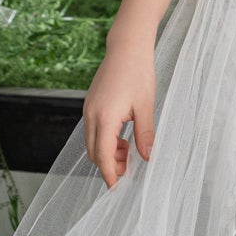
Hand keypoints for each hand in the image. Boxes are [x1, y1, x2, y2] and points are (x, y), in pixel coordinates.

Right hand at [82, 43, 156, 188]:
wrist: (127, 47)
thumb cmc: (139, 73)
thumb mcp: (146, 107)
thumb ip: (145, 135)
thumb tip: (147, 158)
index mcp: (105, 117)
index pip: (102, 155)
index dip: (109, 174)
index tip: (117, 188)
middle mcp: (91, 115)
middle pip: (93, 152)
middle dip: (108, 165)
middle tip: (129, 171)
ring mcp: (88, 109)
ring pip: (91, 141)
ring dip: (107, 152)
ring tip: (129, 152)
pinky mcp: (90, 104)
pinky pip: (93, 130)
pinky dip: (104, 140)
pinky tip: (122, 138)